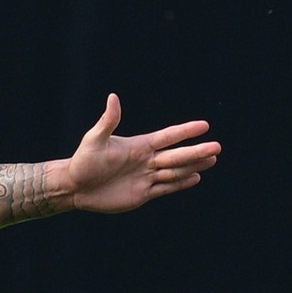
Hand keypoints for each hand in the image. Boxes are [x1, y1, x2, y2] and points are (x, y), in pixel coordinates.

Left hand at [64, 94, 220, 213]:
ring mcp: (145, 177)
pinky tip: (195, 178)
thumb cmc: (82, 161)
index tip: (204, 125)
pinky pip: (165, 188)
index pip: (167, 136)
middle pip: (176, 155)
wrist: (74, 187)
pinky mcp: (142, 194)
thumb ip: (108, 121)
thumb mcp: (94, 141)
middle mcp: (146, 160)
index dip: (185, 131)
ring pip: (174, 171)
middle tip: (217, 147)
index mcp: (139, 145)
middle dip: (196, 152)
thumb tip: (113, 97)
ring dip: (193, 166)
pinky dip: (180, 184)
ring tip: (212, 160)